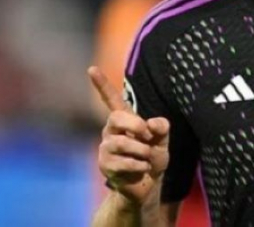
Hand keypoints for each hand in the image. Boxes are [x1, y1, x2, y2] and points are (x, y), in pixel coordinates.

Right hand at [88, 66, 169, 205]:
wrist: (147, 184)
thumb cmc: (153, 157)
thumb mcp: (163, 140)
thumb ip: (162, 128)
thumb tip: (152, 123)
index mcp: (124, 119)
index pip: (110, 99)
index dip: (101, 84)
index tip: (91, 68)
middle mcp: (111, 130)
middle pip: (116, 118)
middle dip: (136, 126)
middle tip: (148, 136)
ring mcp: (106, 147)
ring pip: (122, 143)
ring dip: (142, 151)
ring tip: (147, 158)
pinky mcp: (105, 165)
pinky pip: (123, 162)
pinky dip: (140, 166)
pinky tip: (141, 169)